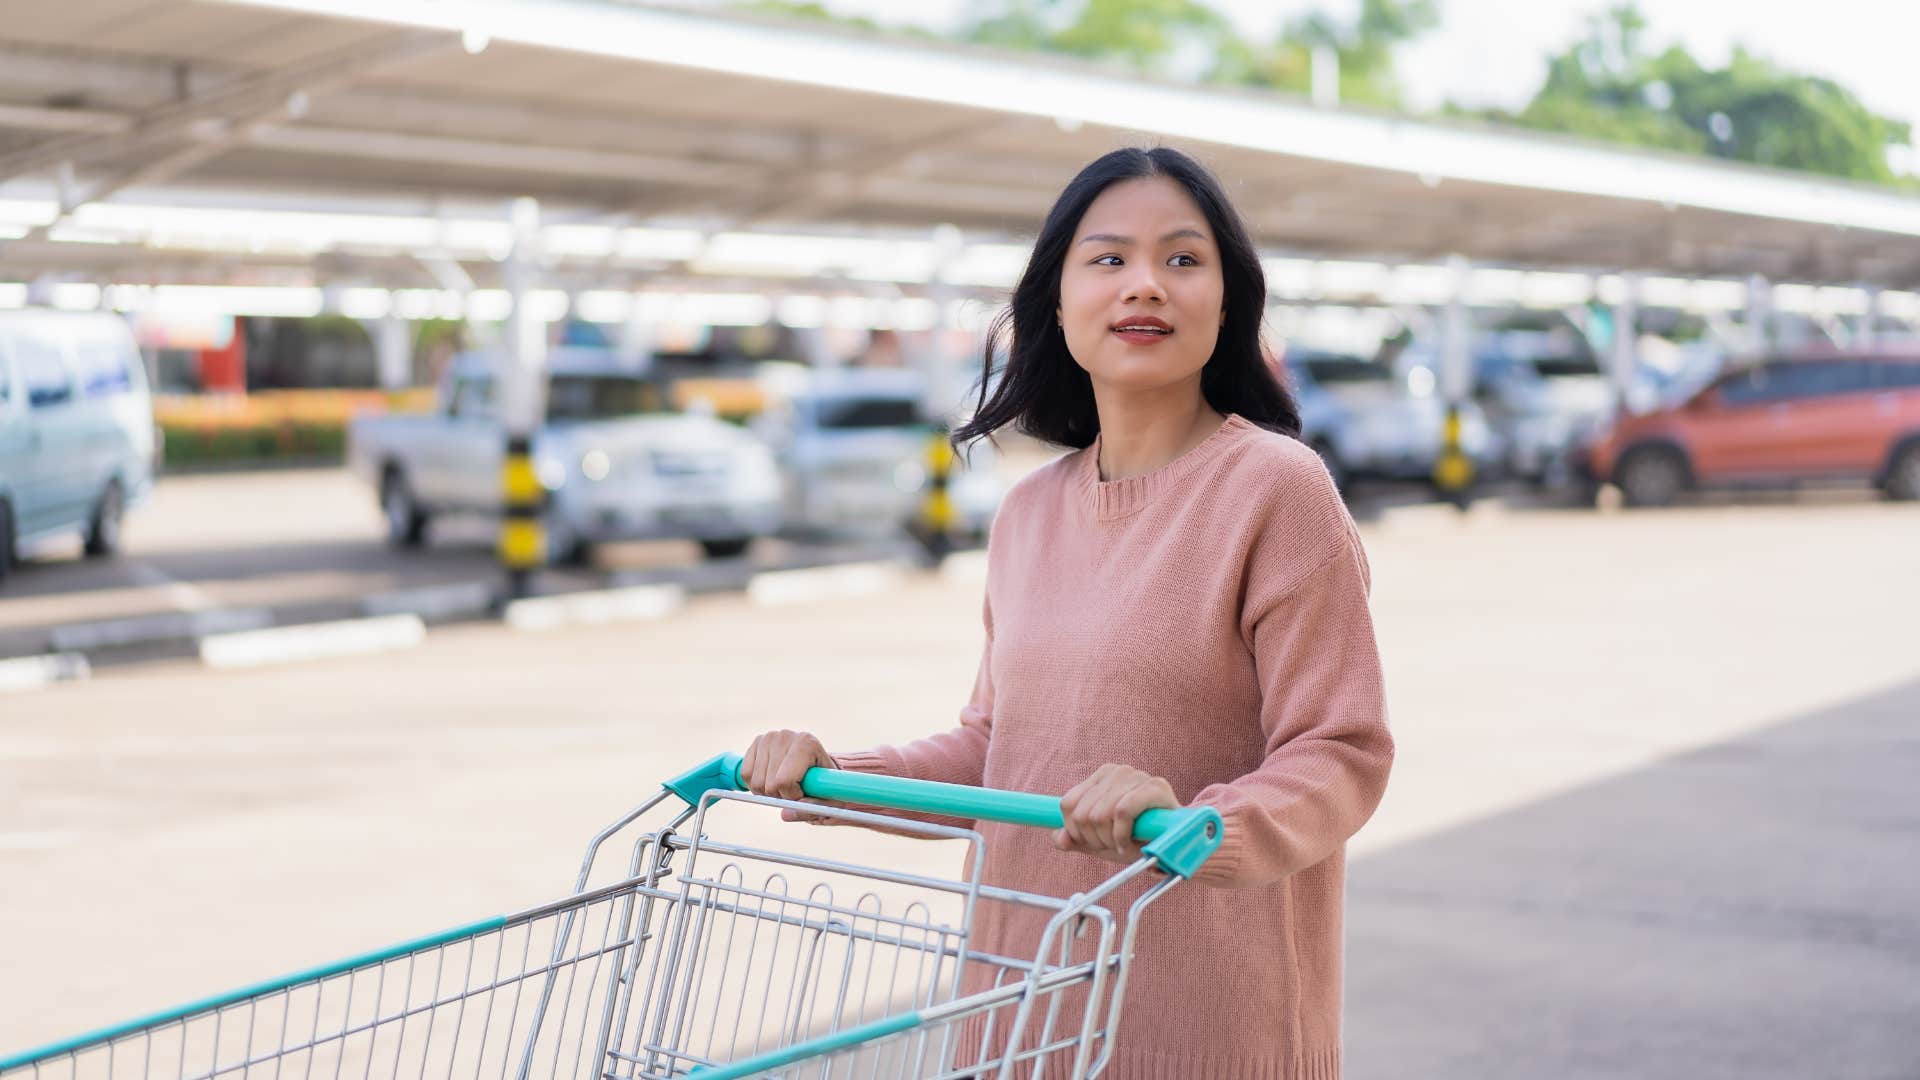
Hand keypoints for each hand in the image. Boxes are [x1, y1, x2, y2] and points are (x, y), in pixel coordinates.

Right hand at [740, 729, 839, 822]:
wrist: (815, 763)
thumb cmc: (824, 782)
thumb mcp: (826, 798)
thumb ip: (810, 808)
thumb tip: (785, 815)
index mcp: (807, 743)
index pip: (784, 781)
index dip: (791, 796)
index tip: (802, 793)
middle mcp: (786, 736)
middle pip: (769, 784)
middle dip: (780, 795)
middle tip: (793, 790)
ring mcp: (769, 738)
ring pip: (756, 782)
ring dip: (768, 792)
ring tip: (784, 785)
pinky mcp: (756, 742)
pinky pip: (745, 775)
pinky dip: (756, 785)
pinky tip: (771, 780)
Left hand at [1055, 764, 1177, 863]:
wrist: (1176, 842)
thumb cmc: (1137, 837)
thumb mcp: (1101, 840)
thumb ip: (1077, 839)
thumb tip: (1057, 839)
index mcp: (1101, 777)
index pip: (1068, 804)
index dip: (1075, 831)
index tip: (1092, 842)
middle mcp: (1117, 771)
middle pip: (1083, 813)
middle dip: (1095, 839)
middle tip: (1112, 845)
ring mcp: (1137, 776)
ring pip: (1101, 814)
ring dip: (1109, 839)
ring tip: (1122, 844)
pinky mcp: (1156, 786)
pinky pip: (1123, 811)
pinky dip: (1122, 834)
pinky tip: (1128, 842)